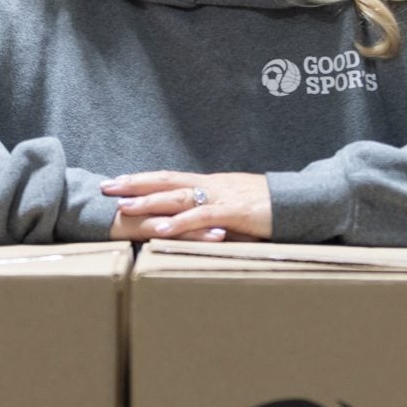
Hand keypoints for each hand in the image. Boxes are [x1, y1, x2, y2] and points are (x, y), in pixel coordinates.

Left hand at [103, 171, 271, 242]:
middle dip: (134, 184)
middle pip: (166, 181)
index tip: (117, 180)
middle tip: (106, 187)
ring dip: (149, 202)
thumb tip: (192, 223)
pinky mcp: (234, 212)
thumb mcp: (235, 208)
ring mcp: (222, 197)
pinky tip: (159, 229)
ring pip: (178, 197)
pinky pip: (201, 217)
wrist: (299, 202)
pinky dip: (178, 223)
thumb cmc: (268, 208)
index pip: (169, 177)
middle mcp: (211, 186)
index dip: (142, 178)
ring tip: (124, 207)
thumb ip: (212, 214)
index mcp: (210, 184)